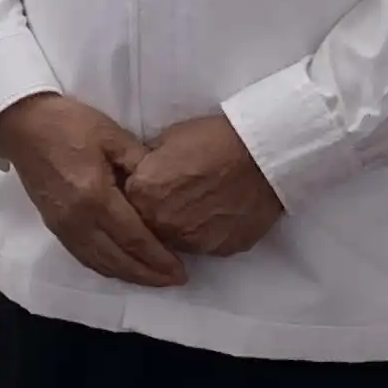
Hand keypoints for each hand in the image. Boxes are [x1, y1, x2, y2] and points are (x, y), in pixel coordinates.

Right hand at [0, 92, 185, 287]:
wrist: (22, 125)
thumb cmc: (69, 124)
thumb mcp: (112, 134)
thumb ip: (140, 162)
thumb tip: (164, 187)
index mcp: (95, 197)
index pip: (134, 238)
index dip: (159, 258)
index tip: (181, 270)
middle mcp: (78, 220)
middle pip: (118, 259)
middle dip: (149, 274)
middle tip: (175, 280)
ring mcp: (63, 227)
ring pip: (100, 264)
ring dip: (129, 276)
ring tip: (154, 279)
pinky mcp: (54, 227)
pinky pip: (84, 258)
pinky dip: (107, 268)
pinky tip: (122, 268)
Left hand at [120, 111, 285, 258]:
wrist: (263, 152)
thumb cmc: (214, 137)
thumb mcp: (168, 138)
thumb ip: (147, 165)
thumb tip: (138, 175)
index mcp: (144, 193)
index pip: (124, 203)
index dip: (135, 194)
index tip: (145, 186)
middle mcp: (163, 224)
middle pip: (147, 226)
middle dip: (153, 213)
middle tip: (173, 196)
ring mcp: (193, 242)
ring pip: (175, 240)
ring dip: (178, 227)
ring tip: (196, 205)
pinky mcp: (221, 250)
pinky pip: (204, 245)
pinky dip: (205, 233)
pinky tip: (217, 213)